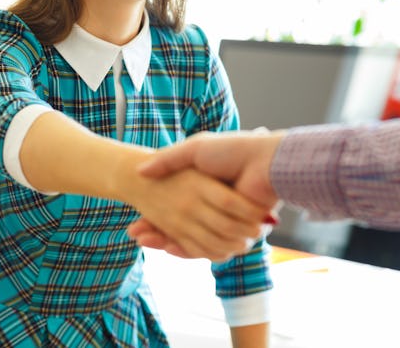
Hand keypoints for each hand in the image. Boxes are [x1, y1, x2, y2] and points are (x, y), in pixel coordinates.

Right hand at [127, 130, 284, 256]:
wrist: (264, 161)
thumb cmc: (231, 150)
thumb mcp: (193, 150)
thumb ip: (169, 159)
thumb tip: (140, 170)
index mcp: (202, 188)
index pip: (172, 208)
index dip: (154, 214)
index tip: (135, 218)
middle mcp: (210, 208)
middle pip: (177, 226)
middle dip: (154, 229)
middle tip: (134, 232)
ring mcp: (220, 221)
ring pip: (187, 238)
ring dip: (165, 240)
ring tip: (143, 237)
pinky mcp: (231, 231)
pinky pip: (204, 246)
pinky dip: (185, 249)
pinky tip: (166, 245)